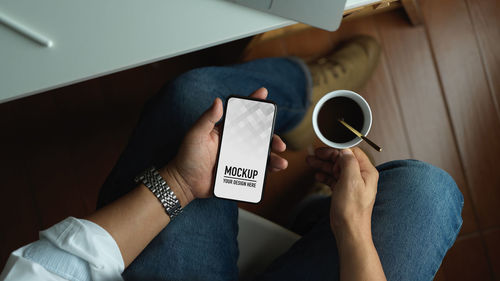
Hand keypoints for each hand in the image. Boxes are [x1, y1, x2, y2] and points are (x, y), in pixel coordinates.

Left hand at [161, 87, 287, 205]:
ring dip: (274, 155)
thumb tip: (218, 101)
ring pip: (261, 153)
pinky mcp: (239, 172)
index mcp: (225, 130)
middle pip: (258, 135)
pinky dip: (268, 169)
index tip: (264, 93)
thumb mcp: (195, 135)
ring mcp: (238, 158)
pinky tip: (275, 169)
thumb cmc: (187, 157)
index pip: (241, 113)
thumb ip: (207, 119)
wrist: (184, 184)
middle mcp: (234, 142)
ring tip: (281, 161)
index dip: (253, 102)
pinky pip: (257, 170)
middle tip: (278, 142)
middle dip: (272, 136)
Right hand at [306, 147, 378, 238]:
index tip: (325, 147)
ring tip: (310, 161)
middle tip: (314, 154)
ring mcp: (352, 185)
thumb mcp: (351, 181)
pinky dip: (325, 176)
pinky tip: (317, 175)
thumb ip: (348, 163)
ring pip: (336, 169)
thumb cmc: (352, 209)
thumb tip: (345, 151)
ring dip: (323, 165)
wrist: (349, 230)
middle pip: (342, 160)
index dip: (338, 149)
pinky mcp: (344, 192)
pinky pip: (333, 179)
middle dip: (328, 156)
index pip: (352, 152)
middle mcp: (361, 177)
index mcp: (367, 172)